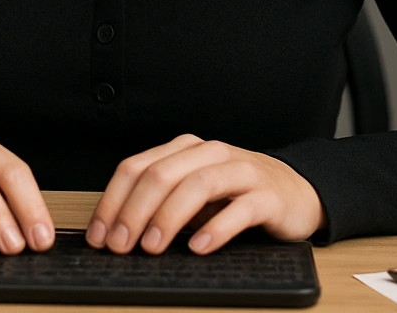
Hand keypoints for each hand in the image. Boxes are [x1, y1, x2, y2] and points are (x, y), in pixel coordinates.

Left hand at [86, 134, 325, 254]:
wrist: (296, 192)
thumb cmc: (236, 196)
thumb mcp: (192, 195)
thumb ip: (159, 202)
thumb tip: (114, 232)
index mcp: (185, 150)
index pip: (137, 167)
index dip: (113, 201)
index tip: (99, 235)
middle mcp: (211, 154)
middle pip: (162, 174)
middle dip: (134, 211)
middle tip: (120, 245)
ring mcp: (241, 172)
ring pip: (198, 185)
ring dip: (169, 217)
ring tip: (152, 246)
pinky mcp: (267, 196)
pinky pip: (240, 209)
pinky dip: (216, 228)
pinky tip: (199, 247)